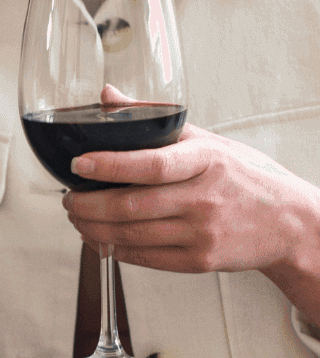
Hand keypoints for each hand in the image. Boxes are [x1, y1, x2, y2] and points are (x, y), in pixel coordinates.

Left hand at [66, 123, 319, 319]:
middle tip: (68, 198)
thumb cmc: (242, 175)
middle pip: (130, 206)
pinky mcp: (200, 261)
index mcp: (207, 161)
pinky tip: (100, 238)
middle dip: (86, 205)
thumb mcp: (208, 141)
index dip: (108, 165)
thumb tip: (107, 96)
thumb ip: (154, 120)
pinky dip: (113, 249)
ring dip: (92, 228)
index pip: (151, 165)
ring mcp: (203, 233)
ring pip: (130, 235)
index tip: (77, 164)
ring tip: (77, 217)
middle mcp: (204, 198)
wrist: (290, 222)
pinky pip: (144, 258)